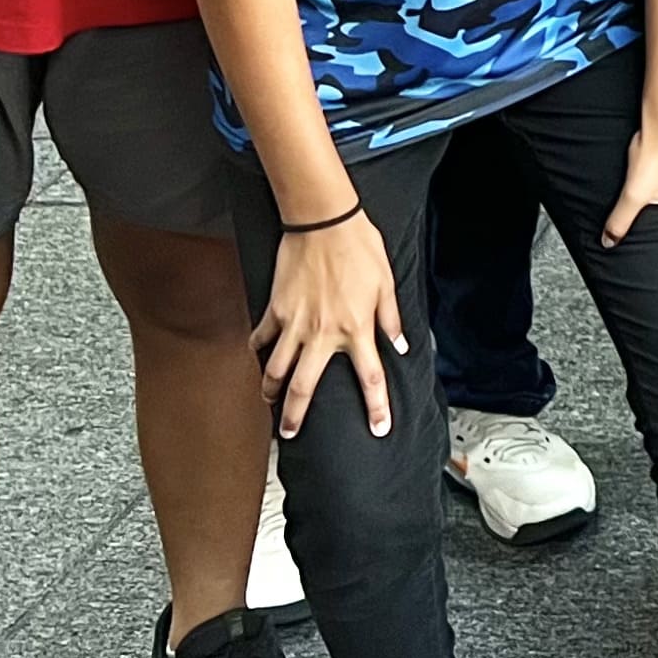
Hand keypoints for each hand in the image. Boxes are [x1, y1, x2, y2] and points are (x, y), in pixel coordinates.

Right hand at [254, 214, 405, 439]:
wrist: (323, 222)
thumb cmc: (360, 248)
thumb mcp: (386, 283)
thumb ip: (391, 318)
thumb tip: (400, 345)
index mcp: (357, 329)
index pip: (371, 377)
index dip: (377, 406)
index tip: (379, 429)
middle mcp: (323, 333)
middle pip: (305, 386)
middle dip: (295, 416)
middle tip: (290, 435)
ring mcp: (295, 324)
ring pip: (275, 369)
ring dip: (270, 389)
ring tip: (269, 401)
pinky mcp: (275, 309)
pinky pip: (262, 338)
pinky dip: (258, 350)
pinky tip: (257, 358)